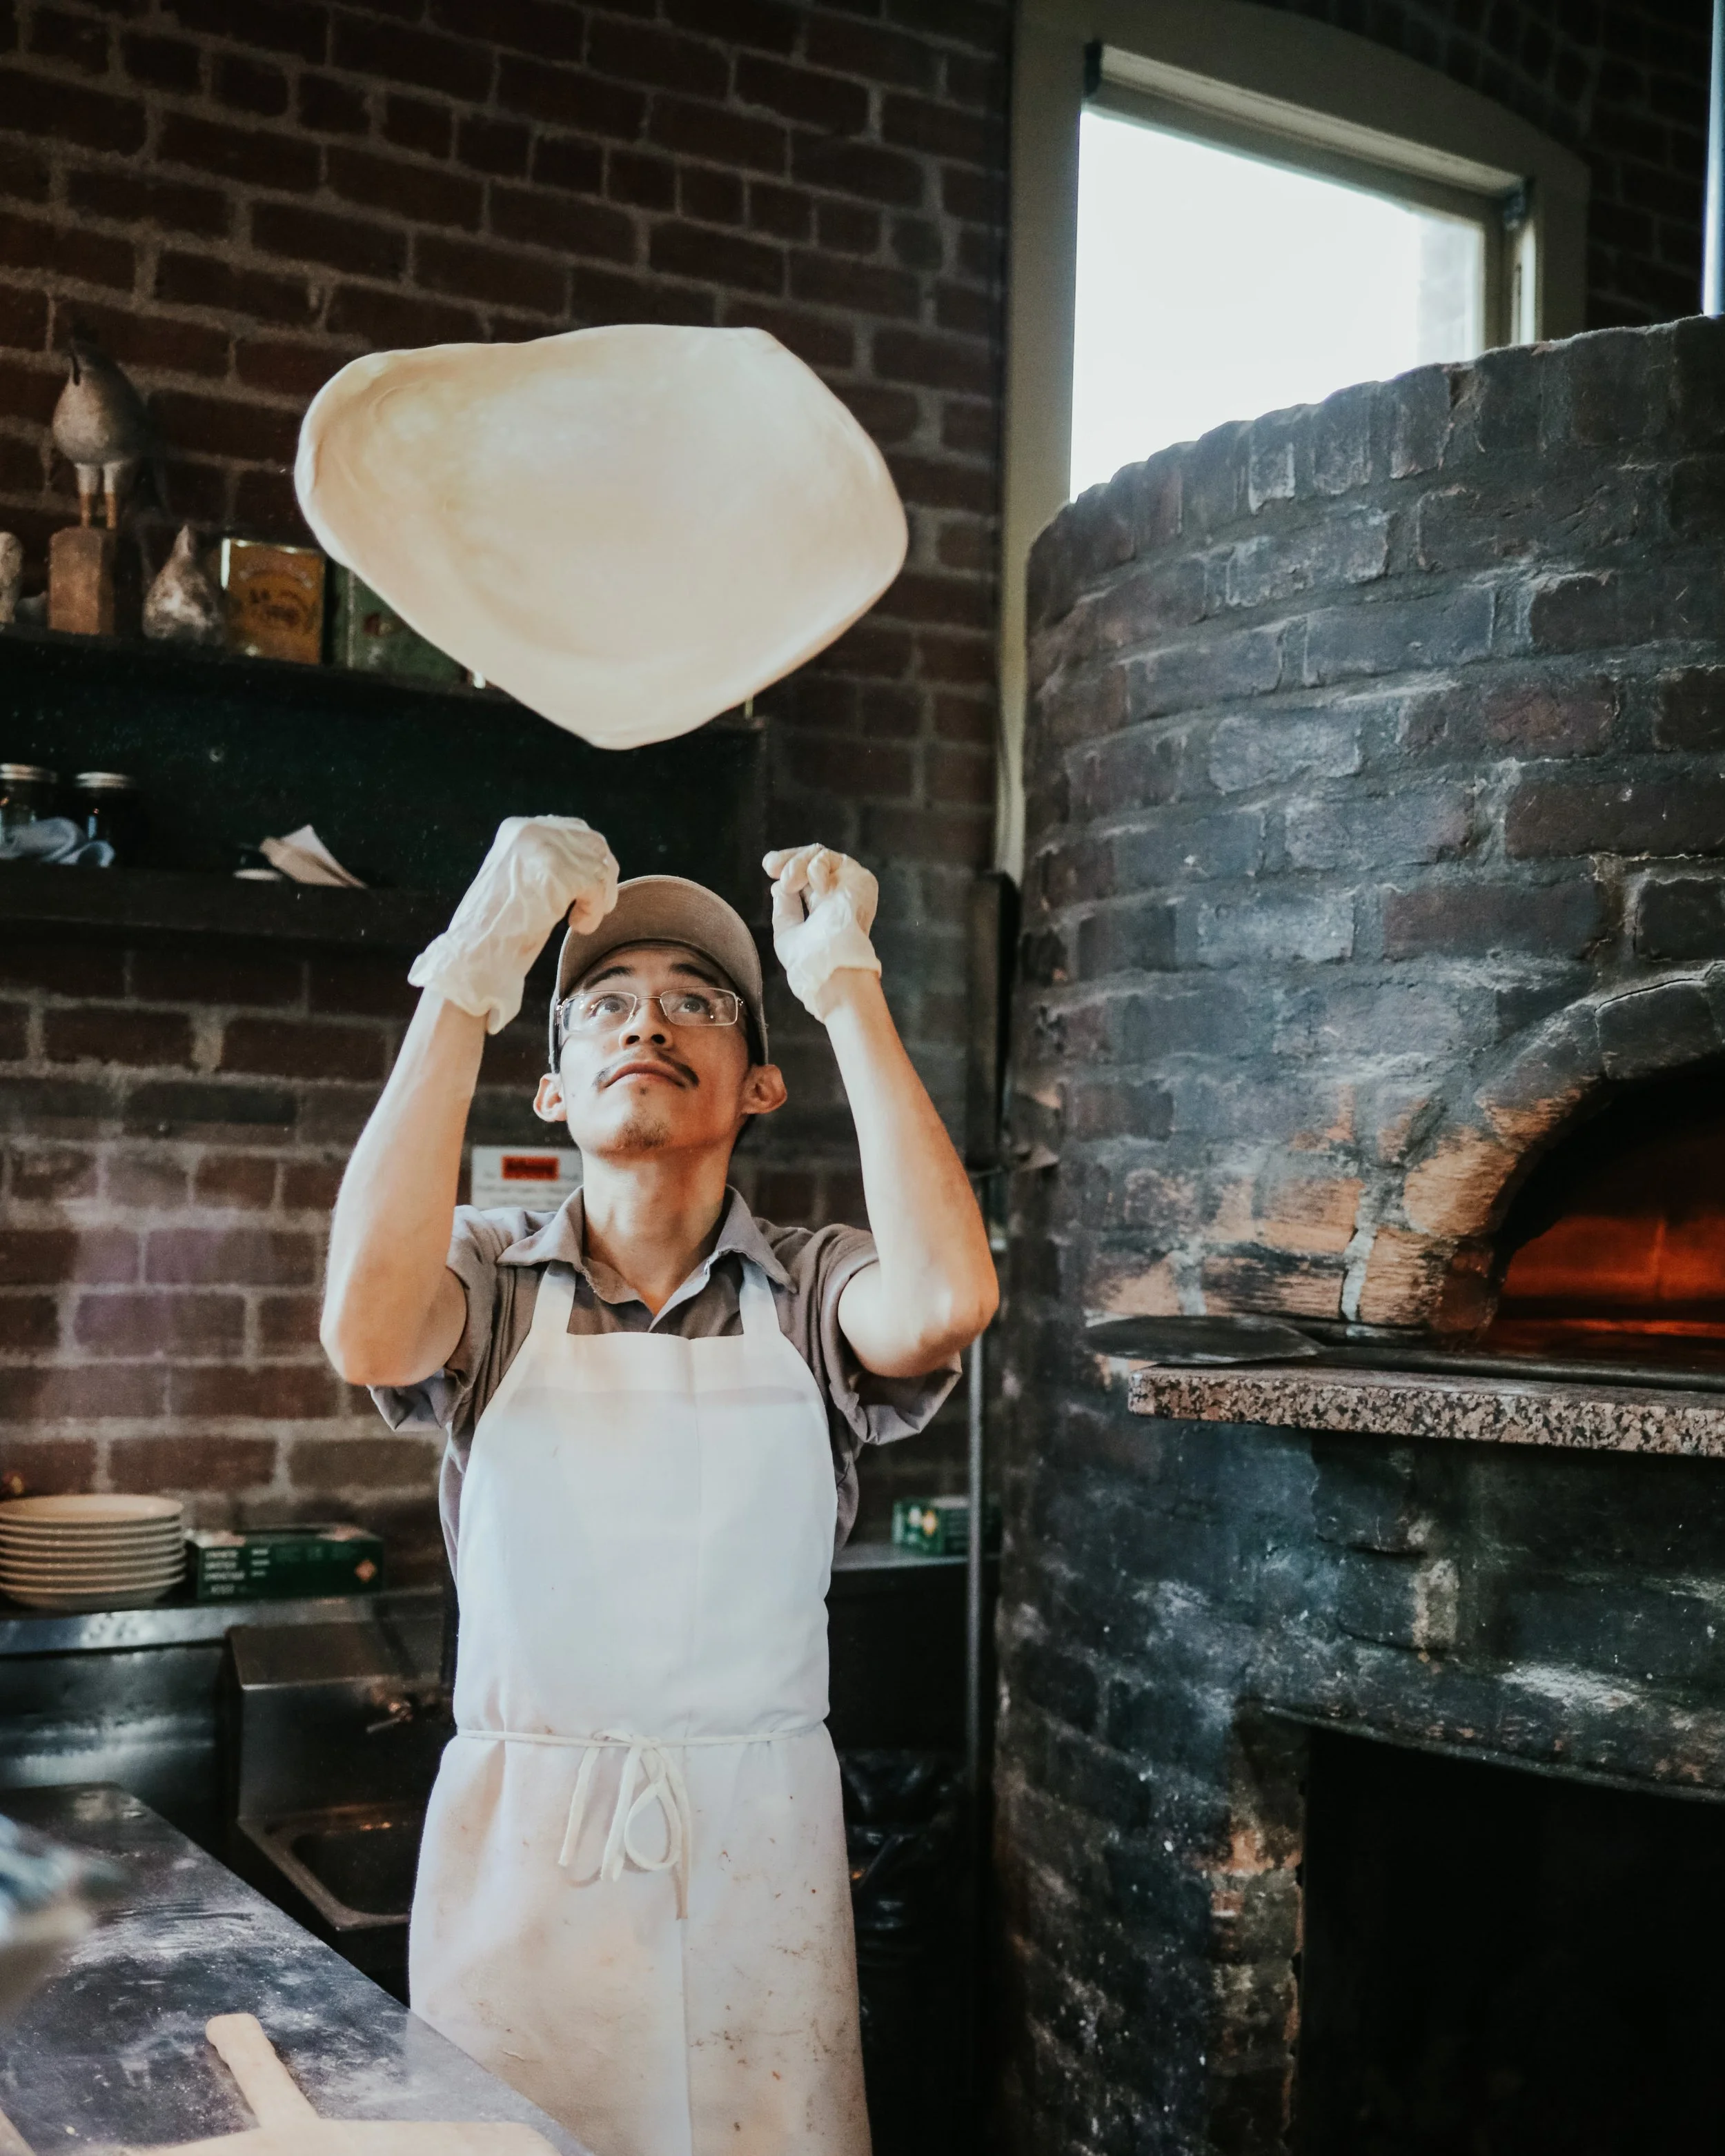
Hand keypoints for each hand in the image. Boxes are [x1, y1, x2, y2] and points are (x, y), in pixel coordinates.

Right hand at [410, 816, 617, 1032]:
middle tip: (597, 907)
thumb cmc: (495, 925)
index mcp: (518, 828)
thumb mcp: (517, 878)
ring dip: (598, 899)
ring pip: (599, 867)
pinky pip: (597, 888)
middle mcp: (531, 830)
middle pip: (593, 843)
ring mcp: (545, 848)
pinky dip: (593, 912)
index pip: (573, 830)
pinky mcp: (559, 873)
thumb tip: (585, 861)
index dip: (588, 860)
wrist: (476, 949)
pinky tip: (577, 926)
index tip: (589, 888)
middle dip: (602, 876)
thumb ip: (543, 862)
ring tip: (580, 921)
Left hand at [764, 843, 880, 1021]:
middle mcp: (835, 894)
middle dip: (788, 859)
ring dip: (798, 865)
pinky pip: (832, 859)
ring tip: (790, 883)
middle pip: (810, 860)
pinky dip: (817, 868)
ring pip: (818, 856)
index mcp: (820, 907)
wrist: (827, 961)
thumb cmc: (807, 957)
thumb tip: (778, 886)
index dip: (786, 865)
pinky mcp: (860, 879)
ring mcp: (847, 885)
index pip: (803, 876)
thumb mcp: (787, 930)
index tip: (770, 868)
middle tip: (772, 867)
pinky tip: (818, 888)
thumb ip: (785, 908)